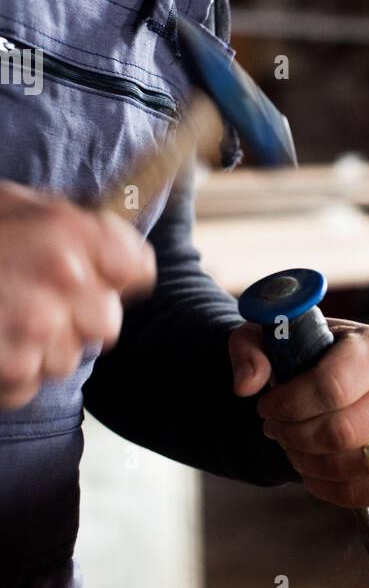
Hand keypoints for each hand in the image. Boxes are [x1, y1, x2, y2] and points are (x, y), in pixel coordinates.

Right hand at [0, 181, 155, 409]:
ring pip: (68, 358)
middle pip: (107, 322)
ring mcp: (35, 329)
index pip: (137, 267)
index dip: (115, 273)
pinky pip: (29, 383)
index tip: (98, 274)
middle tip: (32, 300)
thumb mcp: (8, 203)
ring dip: (39, 346)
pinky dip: (9, 372)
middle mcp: (62, 279)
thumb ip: (63, 220)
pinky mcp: (10, 368)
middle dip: (77, 317)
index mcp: (67, 231)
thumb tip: (112, 243)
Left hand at [229, 319, 368, 506]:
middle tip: (276, 429)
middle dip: (295, 437)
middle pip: (342, 432)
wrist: (342, 379)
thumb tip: (246, 386)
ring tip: (294, 446)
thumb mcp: (274, 339)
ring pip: (353, 464)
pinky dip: (331, 490)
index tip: (266, 407)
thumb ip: (250, 350)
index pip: (333, 387)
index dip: (289, 406)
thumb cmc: (310, 357)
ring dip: (309, 463)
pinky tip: (312, 472)